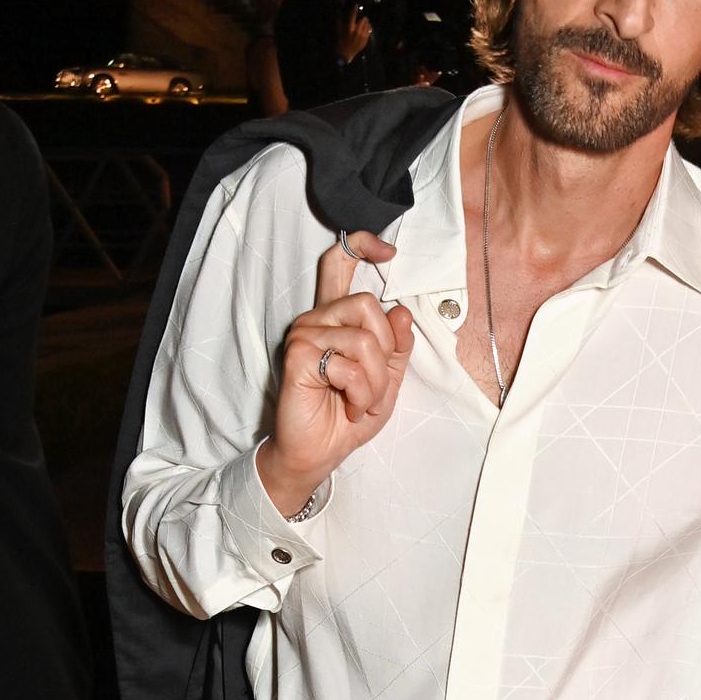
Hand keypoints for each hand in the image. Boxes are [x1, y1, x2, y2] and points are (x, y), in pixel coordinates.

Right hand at [257, 233, 414, 513]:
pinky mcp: (299, 355)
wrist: (318, 453)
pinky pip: (349, 364)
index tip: (388, 251)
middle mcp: (317, 318)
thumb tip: (401, 312)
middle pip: (368, 305)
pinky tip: (349, 407)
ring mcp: (304, 334)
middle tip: (374, 386)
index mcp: (335, 318)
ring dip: (375, 381)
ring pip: (364, 339)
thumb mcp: (385, 381)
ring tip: (361, 401)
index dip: (361, 246)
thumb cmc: (346, 416)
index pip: (340, 264)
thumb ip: (396, 347)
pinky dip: (361, 393)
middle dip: (385, 353)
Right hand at [338, 8, 373, 62]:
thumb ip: (339, 19)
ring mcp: (361, 37)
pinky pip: (369, 33)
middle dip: (363, 18)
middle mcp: (356, 31)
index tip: (356, 5)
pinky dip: (368, 29)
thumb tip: (338, 10)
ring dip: (366, 23)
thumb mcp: (338, 29)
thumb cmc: (340, 40)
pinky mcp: (365, 41)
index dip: (355, 9)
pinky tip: (368, 28)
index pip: (353, 16)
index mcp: (349, 28)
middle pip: (362, 21)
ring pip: (367, 26)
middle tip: (364, 17)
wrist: (345, 53)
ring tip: (366, 22)